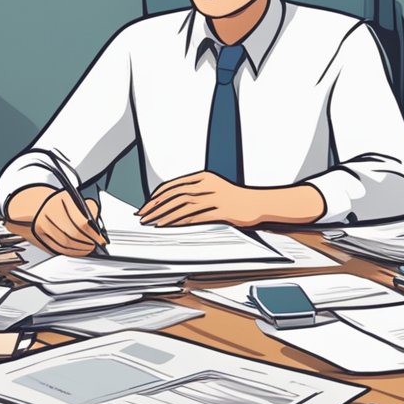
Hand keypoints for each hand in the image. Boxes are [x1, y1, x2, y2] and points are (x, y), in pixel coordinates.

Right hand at [13, 186, 106, 255]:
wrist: (40, 205)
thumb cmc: (62, 203)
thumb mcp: (77, 199)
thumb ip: (90, 210)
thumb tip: (98, 227)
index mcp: (63, 199)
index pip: (82, 222)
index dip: (93, 234)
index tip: (100, 239)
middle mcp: (50, 210)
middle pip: (73, 233)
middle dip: (88, 242)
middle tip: (95, 244)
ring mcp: (43, 223)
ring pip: (65, 243)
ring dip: (80, 249)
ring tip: (88, 248)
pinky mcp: (40, 234)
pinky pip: (57, 247)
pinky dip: (70, 252)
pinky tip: (78, 251)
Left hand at [137, 172, 324, 227]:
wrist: (260, 203)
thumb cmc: (236, 199)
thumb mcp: (214, 189)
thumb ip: (195, 193)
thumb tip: (171, 204)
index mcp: (204, 177)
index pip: (173, 185)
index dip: (157, 196)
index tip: (145, 206)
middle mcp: (209, 185)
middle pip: (175, 195)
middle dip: (156, 206)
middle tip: (143, 216)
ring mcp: (216, 198)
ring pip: (183, 205)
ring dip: (165, 215)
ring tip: (152, 223)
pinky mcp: (223, 211)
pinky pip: (196, 216)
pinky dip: (180, 221)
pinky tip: (170, 226)